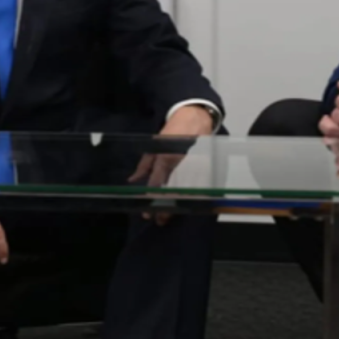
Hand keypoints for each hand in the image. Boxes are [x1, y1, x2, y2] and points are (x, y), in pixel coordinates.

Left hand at [128, 105, 213, 224]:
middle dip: (166, 208)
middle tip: (160, 220)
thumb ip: (144, 164)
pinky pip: (199, 186)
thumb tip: (132, 180)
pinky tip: (187, 204)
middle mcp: (180, 164)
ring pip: (187, 191)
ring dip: (179, 204)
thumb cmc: (173, 131)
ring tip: (171, 216)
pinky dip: (193, 196)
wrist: (196, 118)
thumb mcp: (155, 144)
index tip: (148, 213)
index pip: (157, 183)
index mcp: (165, 157)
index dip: (152, 198)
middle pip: (173, 191)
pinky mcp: (206, 166)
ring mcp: (194, 166)